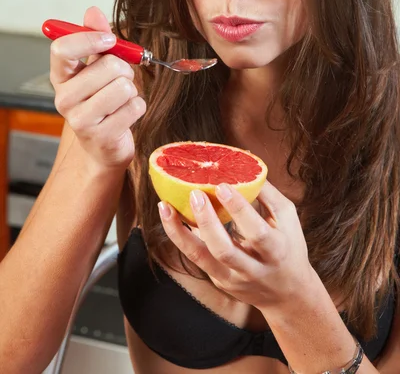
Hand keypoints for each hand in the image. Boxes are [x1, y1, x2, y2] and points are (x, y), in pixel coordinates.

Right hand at [50, 6, 145, 171]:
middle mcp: (64, 98)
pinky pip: (135, 106)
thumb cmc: (102, 101)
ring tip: (122, 99)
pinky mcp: (101, 136)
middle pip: (107, 66)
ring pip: (124, 86)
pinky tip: (126, 115)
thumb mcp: (97, 66)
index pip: (63, 49)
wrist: (104, 146)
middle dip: (124, 69)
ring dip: (132, 89)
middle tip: (120, 79)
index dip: (90, 38)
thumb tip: (93, 11)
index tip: (110, 39)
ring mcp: (80, 120)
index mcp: (61, 77)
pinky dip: (138, 107)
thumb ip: (96, 37)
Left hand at [159, 180, 313, 313]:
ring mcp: (232, 278)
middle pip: (225, 250)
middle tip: (194, 194)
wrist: (288, 294)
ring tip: (165, 207)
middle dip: (207, 221)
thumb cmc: (289, 247)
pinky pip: (195, 258)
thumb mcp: (287, 219)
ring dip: (180, 232)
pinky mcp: (218, 279)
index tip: (222, 185)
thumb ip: (267, 193)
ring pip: (201, 258)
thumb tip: (244, 164)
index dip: (239, 209)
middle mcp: (252, 269)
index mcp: (275, 251)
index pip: (257, 232)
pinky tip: (169, 217)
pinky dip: (181, 237)